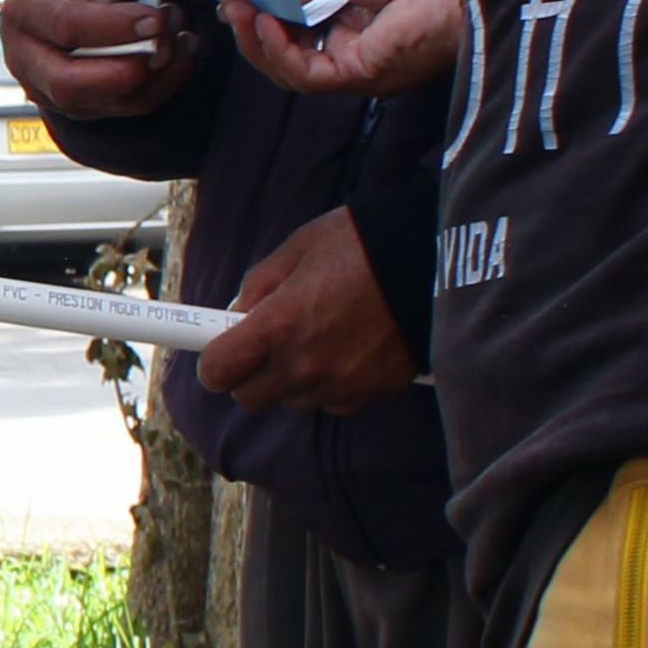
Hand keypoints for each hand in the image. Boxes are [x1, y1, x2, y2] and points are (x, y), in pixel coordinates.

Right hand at [4, 0, 196, 115]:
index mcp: (23, 7)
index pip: (64, 26)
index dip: (112, 26)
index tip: (154, 18)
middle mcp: (24, 55)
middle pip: (69, 84)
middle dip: (127, 70)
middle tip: (168, 43)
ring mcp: (47, 88)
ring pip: (104, 103)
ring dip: (153, 77)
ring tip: (181, 39)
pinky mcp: (78, 106)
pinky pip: (125, 108)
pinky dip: (161, 85)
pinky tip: (180, 55)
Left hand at [196, 206, 419, 413]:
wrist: (433, 260)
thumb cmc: (363, 245)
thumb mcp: (298, 249)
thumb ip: (257, 286)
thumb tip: (235, 315)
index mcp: (279, 325)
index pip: (218, 372)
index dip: (214, 363)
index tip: (220, 352)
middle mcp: (305, 364)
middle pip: (249, 397)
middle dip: (251, 373)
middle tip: (268, 343)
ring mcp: (340, 384)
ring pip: (291, 401)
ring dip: (292, 379)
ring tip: (318, 337)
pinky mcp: (371, 393)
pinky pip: (332, 402)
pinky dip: (331, 384)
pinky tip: (346, 350)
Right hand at [224, 0, 483, 101]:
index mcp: (352, 22)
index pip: (296, 29)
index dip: (264, 15)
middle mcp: (349, 50)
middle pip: (285, 53)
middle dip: (252, 30)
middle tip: (231, 3)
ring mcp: (352, 68)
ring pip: (286, 68)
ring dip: (256, 40)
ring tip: (240, 10)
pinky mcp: (356, 77)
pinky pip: (303, 73)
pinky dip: (277, 50)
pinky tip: (266, 23)